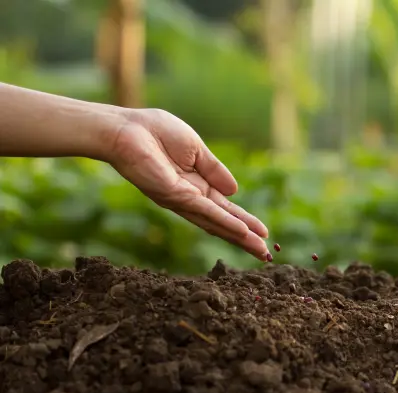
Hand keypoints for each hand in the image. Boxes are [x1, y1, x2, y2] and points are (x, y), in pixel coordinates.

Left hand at [106, 108, 269, 260]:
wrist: (126, 129)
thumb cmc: (155, 132)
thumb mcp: (196, 149)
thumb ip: (215, 170)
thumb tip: (235, 191)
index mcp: (196, 185)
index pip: (225, 208)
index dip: (244, 221)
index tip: (263, 233)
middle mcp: (190, 198)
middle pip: (222, 223)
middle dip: (245, 238)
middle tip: (266, 254)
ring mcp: (182, 200)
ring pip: (216, 223)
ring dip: (240, 237)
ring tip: (260, 250)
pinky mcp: (174, 196)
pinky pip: (205, 211)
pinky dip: (224, 222)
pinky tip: (241, 231)